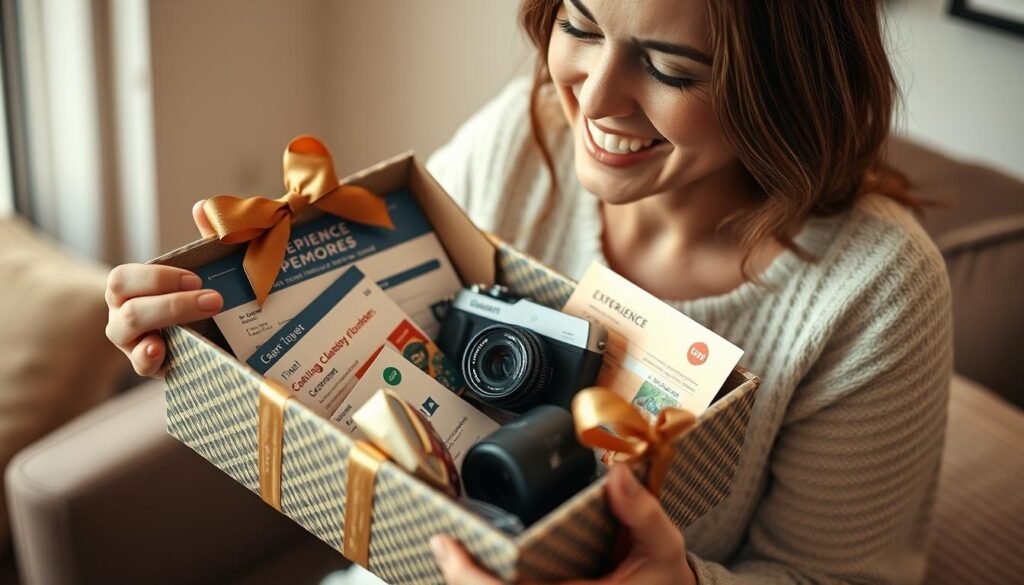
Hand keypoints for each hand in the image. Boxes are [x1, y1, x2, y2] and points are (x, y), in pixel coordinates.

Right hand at [104, 201, 223, 375]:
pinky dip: (149, 358)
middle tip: (215, 298)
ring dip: (168, 321)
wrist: (214, 335)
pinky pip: (141, 365)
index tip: (197, 278)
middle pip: (128, 307)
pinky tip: (163, 350)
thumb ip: (205, 238)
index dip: (157, 278)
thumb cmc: (198, 294)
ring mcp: (133, 343)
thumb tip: (203, 208)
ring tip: (206, 313)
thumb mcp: (205, 267)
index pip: (124, 278)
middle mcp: (123, 315)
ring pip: (130, 332)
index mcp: (129, 289)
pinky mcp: (151, 366)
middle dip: (172, 302)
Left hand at [430, 464, 696, 584]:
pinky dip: (490, 583)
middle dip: (462, 579)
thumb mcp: (663, 548)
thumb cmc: (666, 583)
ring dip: (473, 582)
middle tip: (444, 547)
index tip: (446, 546)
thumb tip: (617, 475)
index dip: (468, 578)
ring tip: (454, 556)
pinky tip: (477, 570)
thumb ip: (642, 513)